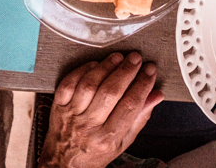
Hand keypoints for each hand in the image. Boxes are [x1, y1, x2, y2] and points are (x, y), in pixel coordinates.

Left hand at [38, 53, 161, 167]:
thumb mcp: (123, 143)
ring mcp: (72, 115)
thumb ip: (140, 118)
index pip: (130, 105)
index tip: (150, 71)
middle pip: (110, 92)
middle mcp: (89, 126)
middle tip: (136, 59)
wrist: (64, 164)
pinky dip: (83, 70)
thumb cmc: (95, 153)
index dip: (142, 85)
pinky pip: (69, 83)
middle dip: (126, 71)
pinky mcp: (59, 106)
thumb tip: (156, 95)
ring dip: (106, 67)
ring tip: (119, 57)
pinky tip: (95, 64)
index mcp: (108, 138)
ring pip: (90, 85)